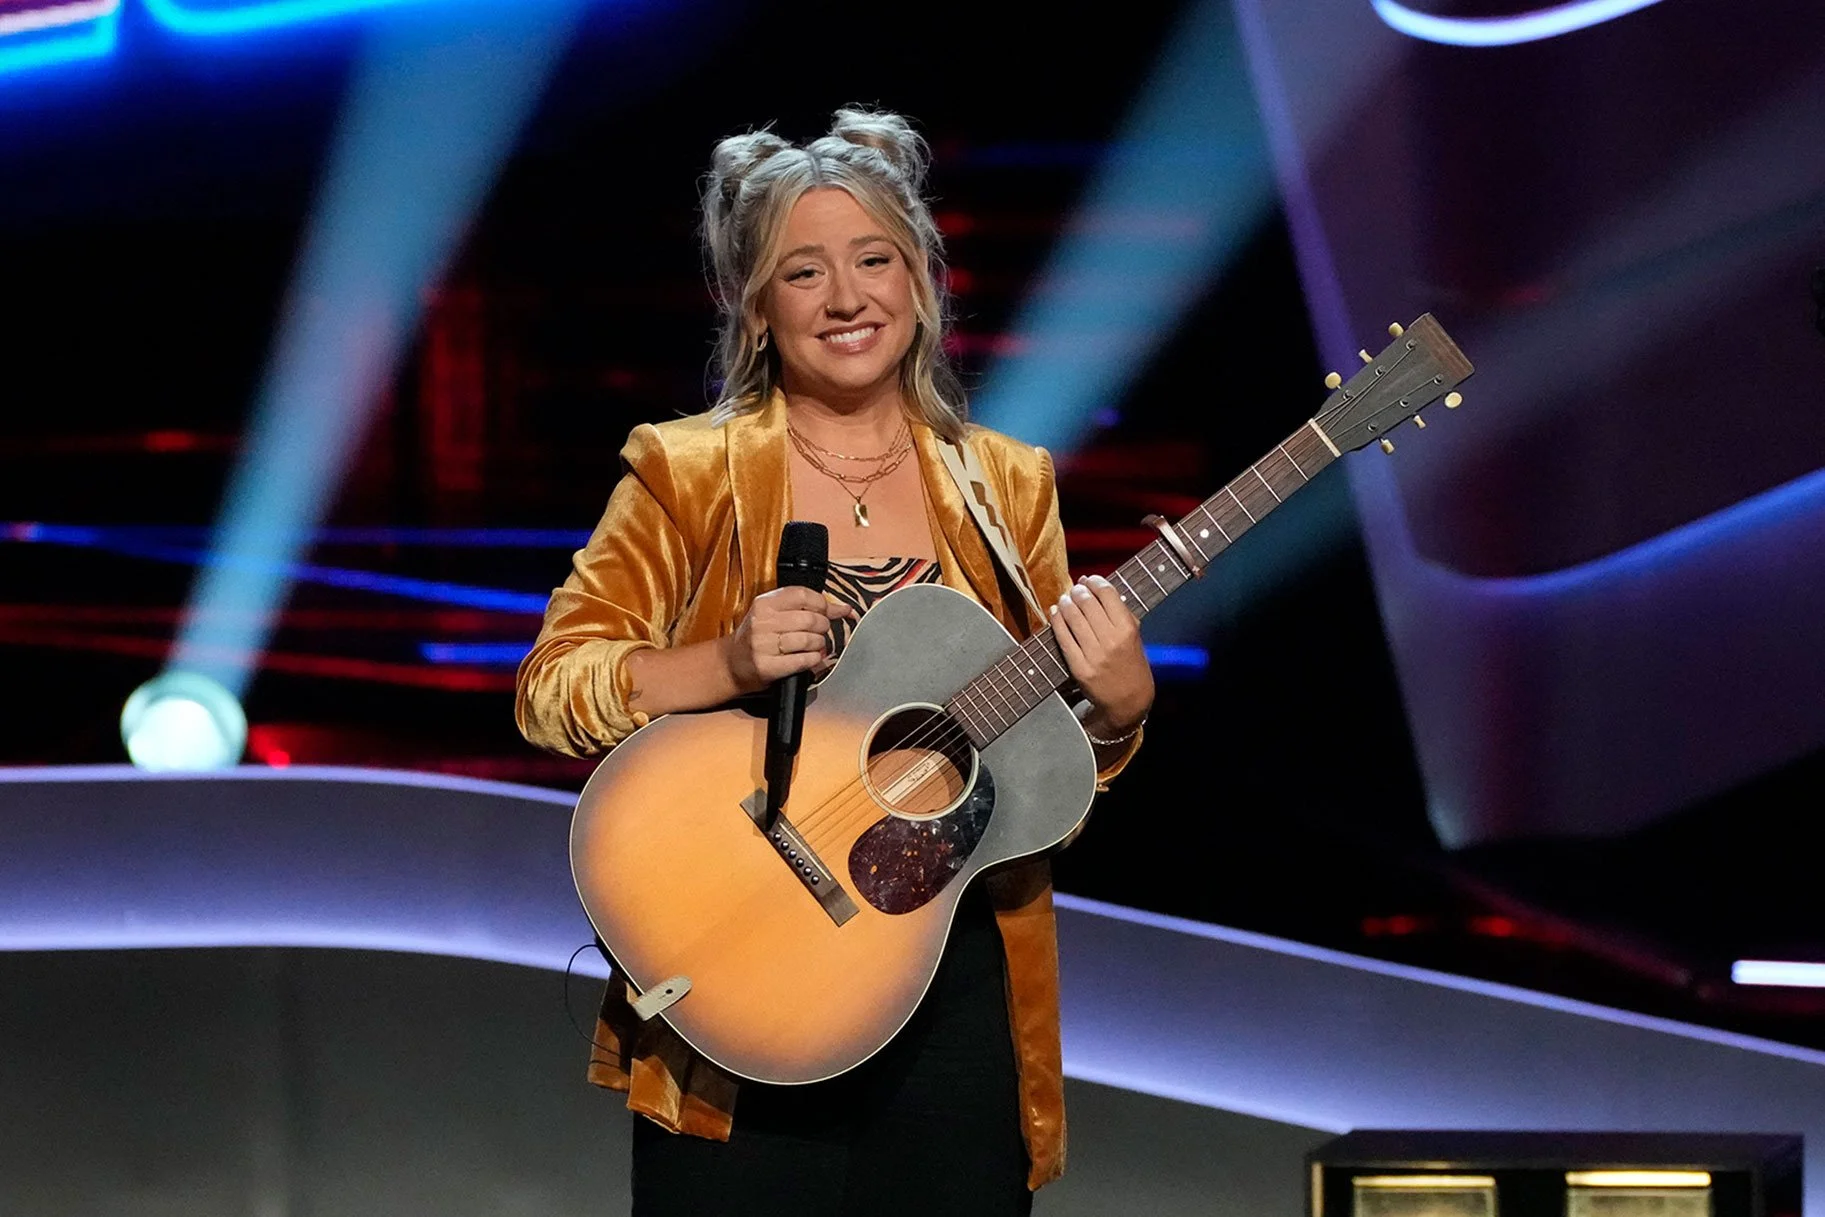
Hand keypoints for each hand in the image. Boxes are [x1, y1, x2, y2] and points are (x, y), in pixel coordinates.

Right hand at [722, 586, 856, 693]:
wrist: (732, 663)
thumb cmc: (759, 637)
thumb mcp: (774, 615)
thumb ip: (805, 608)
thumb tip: (844, 608)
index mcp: (764, 604)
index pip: (802, 595)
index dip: (822, 603)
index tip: (829, 611)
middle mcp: (762, 622)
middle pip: (809, 619)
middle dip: (823, 626)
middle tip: (820, 632)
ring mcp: (763, 645)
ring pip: (808, 640)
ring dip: (818, 644)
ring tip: (814, 646)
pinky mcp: (767, 666)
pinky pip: (802, 660)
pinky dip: (813, 659)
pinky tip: (810, 657)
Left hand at [1050, 575, 1152, 739]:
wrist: (1128, 699)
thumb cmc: (1131, 663)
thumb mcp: (1134, 635)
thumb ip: (1118, 610)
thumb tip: (1094, 585)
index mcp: (1127, 628)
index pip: (1107, 593)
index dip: (1094, 581)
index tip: (1088, 579)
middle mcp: (1111, 640)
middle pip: (1087, 603)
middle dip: (1078, 591)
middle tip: (1075, 590)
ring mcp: (1094, 654)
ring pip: (1072, 617)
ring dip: (1065, 603)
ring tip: (1065, 599)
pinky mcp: (1079, 666)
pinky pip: (1063, 638)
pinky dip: (1056, 621)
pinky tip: (1056, 612)